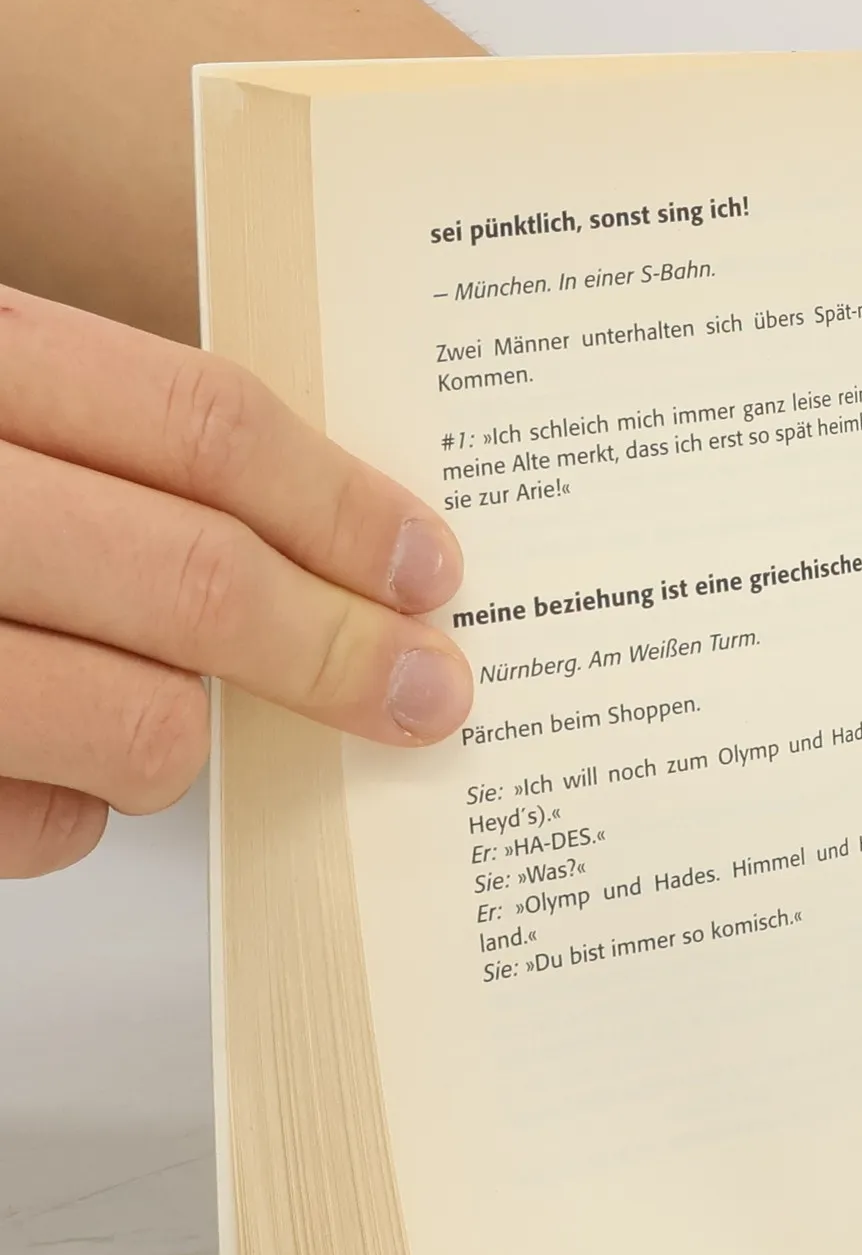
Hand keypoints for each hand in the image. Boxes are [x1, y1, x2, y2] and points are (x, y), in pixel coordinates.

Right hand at [1, 287, 471, 877]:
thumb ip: (103, 449)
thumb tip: (327, 545)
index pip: (197, 426)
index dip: (341, 505)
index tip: (429, 567)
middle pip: (197, 582)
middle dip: (337, 654)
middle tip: (422, 692)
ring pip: (139, 728)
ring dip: (185, 740)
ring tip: (164, 717)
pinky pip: (38, 828)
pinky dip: (65, 813)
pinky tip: (35, 767)